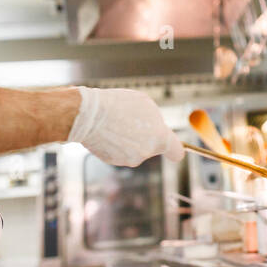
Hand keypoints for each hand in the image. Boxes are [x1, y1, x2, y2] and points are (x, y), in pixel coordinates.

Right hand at [68, 87, 184, 165]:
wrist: (89, 115)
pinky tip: (108, 130)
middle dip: (146, 136)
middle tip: (133, 120)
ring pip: (134, 148)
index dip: (176, 150)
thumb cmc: (119, 105)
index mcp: (159, 139)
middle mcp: (146, 153)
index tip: (175, 149)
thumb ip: (156, 121)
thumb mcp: (146, 104)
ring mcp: (128, 159)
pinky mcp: (112, 161)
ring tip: (118, 122)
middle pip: (152, 146)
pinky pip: (119, 151)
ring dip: (130, 139)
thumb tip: (156, 129)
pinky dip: (116, 143)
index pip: (177, 152)